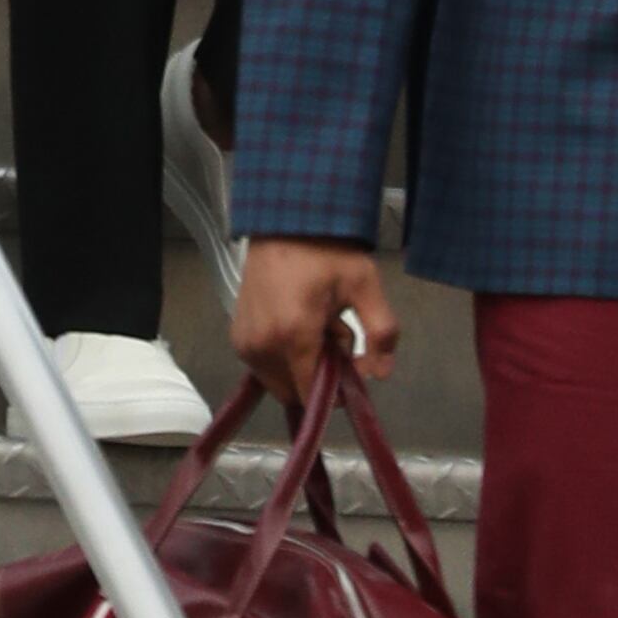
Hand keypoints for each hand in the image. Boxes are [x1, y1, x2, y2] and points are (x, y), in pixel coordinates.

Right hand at [231, 238, 400, 404]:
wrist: (283, 220)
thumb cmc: (325, 251)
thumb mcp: (364, 284)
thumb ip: (381, 332)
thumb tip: (381, 375)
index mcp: (293, 336)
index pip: (313, 396)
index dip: (337, 390)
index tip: (349, 363)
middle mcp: (262, 346)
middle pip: (297, 392)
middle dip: (319, 376)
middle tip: (333, 335)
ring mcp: (244, 343)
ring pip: (280, 382)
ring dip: (300, 367)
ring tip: (314, 325)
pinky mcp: (236, 337)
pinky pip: (264, 368)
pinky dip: (282, 358)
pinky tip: (294, 324)